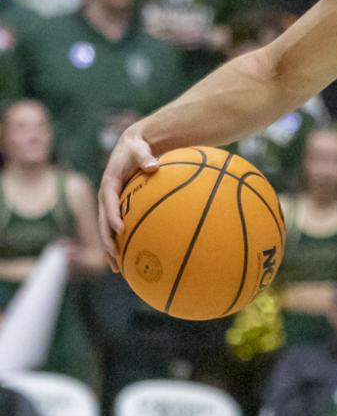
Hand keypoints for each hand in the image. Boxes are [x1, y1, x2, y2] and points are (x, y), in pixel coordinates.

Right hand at [98, 128, 159, 261]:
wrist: (131, 146)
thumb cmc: (137, 148)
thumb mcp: (139, 148)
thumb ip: (145, 157)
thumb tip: (154, 166)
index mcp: (109, 183)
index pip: (108, 201)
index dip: (112, 215)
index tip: (120, 229)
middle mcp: (105, 197)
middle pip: (103, 222)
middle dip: (107, 239)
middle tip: (115, 255)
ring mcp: (109, 205)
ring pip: (106, 230)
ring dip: (110, 249)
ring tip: (116, 269)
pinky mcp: (116, 209)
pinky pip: (116, 229)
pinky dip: (120, 244)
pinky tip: (127, 261)